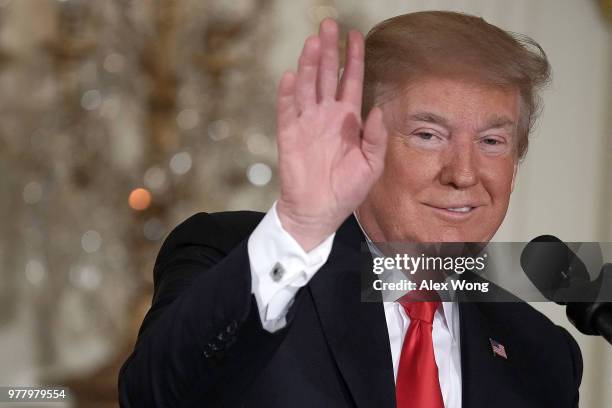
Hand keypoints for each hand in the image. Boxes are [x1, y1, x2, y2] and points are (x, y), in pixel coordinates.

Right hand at [275, 18, 387, 250]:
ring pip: (307, 86)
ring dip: (309, 64)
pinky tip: (291, 76)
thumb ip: (375, 138)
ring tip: (313, 42)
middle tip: (329, 25)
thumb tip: (377, 109)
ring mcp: (307, 123)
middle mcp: (327, 115)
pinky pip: (287, 110)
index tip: (356, 36)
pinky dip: (288, 93)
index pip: (351, 81)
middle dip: (329, 50)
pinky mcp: (289, 135)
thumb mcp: (371, 166)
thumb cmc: (347, 191)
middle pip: (327, 75)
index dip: (354, 59)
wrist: (319, 212)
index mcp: (348, 120)